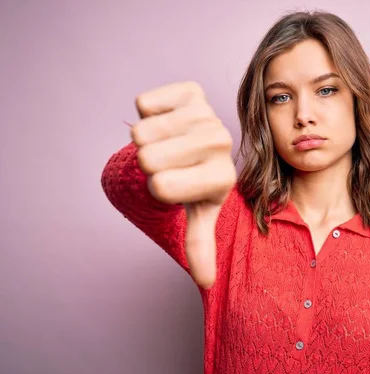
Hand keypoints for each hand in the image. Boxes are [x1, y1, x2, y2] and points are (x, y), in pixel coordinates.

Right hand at [130, 81, 235, 287]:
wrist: (202, 145)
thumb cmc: (196, 182)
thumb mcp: (199, 213)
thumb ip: (200, 246)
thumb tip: (206, 283)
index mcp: (222, 178)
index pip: (161, 187)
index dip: (158, 188)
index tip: (176, 184)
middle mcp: (221, 143)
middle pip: (148, 158)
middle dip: (150, 162)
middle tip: (171, 162)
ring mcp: (209, 114)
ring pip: (142, 130)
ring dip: (147, 138)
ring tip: (171, 143)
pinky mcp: (192, 90)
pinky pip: (144, 103)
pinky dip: (147, 114)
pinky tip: (169, 120)